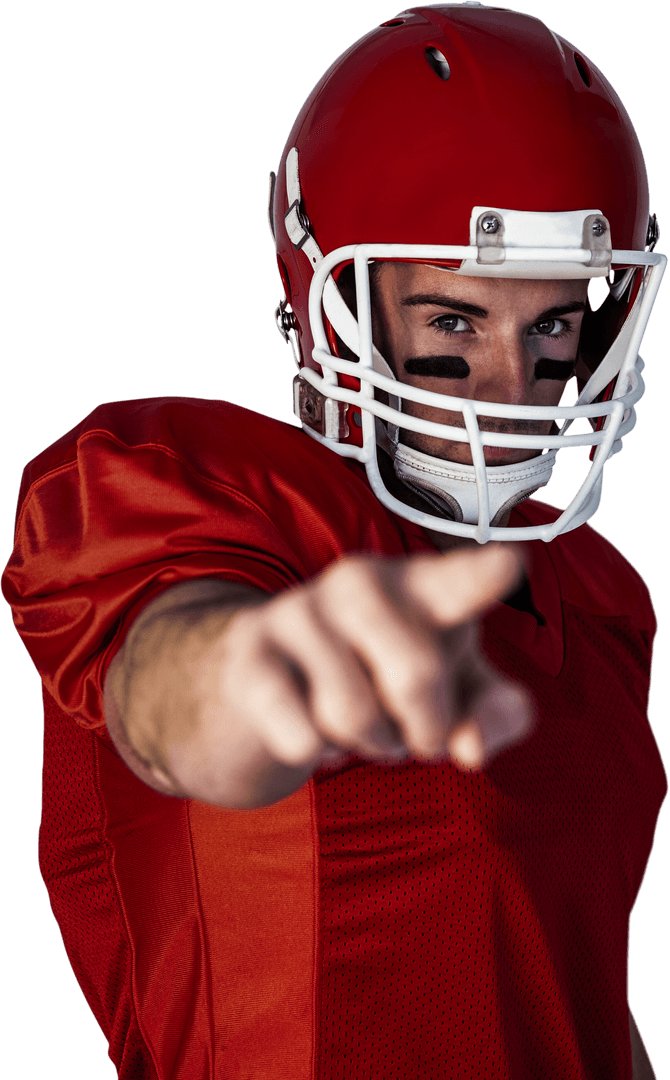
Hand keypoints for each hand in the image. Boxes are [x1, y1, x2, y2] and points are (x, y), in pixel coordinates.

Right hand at [199, 545, 531, 790]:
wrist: (266, 689)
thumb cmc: (379, 682)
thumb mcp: (454, 696)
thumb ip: (495, 715)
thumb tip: (474, 747)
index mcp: (419, 585)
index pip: (457, 580)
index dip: (481, 576)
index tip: (508, 565)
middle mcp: (360, 581)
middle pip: (417, 674)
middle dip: (424, 729)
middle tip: (413, 732)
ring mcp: (299, 610)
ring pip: (355, 713)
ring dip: (368, 744)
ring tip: (362, 731)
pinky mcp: (250, 653)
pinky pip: (299, 732)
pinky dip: (315, 753)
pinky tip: (310, 734)